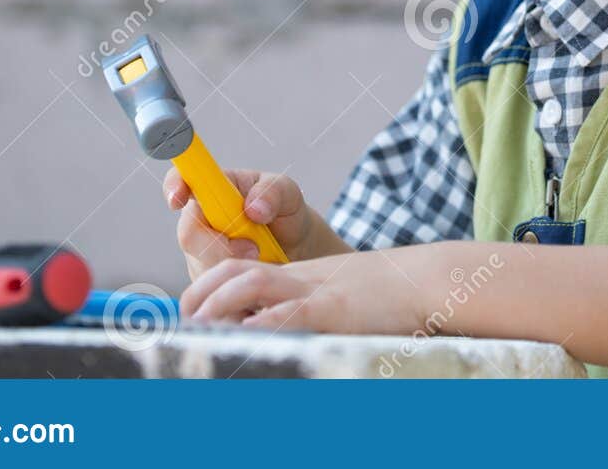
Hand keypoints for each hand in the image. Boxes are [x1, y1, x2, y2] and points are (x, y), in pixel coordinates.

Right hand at [163, 165, 323, 280]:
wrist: (297, 251)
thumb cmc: (286, 215)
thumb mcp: (288, 194)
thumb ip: (273, 192)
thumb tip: (253, 208)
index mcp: (215, 189)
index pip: (181, 181)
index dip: (174, 187)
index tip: (179, 199)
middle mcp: (200, 220)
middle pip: (189, 234)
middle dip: (220, 246)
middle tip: (252, 249)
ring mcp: (199, 253)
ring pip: (201, 265)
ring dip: (233, 266)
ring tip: (260, 257)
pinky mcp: (206, 281)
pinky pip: (211, 289)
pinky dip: (235, 284)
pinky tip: (254, 273)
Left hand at [179, 252, 424, 334]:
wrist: (427, 279)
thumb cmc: (390, 296)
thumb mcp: (340, 300)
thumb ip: (308, 313)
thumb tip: (275, 338)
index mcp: (299, 276)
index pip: (241, 269)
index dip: (208, 284)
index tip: (188, 310)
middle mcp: (299, 278)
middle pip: (235, 270)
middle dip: (200, 293)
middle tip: (180, 320)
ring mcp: (314, 291)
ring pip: (251, 284)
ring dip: (217, 304)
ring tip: (196, 326)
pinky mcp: (332, 309)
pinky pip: (288, 312)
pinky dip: (262, 323)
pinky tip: (243, 335)